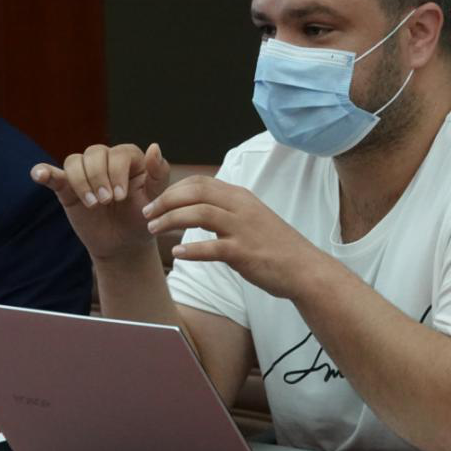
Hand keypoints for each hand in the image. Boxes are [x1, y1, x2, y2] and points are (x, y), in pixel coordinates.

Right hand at [31, 143, 169, 261]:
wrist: (124, 244)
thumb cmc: (142, 218)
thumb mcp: (154, 199)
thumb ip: (158, 174)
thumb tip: (154, 146)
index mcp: (130, 158)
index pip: (118, 153)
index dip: (117, 172)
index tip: (120, 196)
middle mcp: (106, 160)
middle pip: (95, 153)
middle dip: (99, 177)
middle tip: (106, 202)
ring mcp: (85, 173)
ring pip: (75, 161)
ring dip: (81, 181)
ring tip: (92, 204)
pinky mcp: (67, 188)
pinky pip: (53, 174)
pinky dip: (44, 172)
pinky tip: (39, 174)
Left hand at [142, 176, 335, 299]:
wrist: (304, 269)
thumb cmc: (275, 247)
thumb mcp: (251, 218)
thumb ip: (227, 210)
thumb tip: (198, 208)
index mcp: (240, 197)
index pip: (199, 182)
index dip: (173, 189)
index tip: (156, 201)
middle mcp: (241, 208)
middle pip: (196, 192)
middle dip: (166, 200)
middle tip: (147, 213)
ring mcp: (243, 229)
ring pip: (199, 214)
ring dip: (171, 220)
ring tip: (153, 230)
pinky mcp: (245, 252)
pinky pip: (212, 247)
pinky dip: (192, 249)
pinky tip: (176, 254)